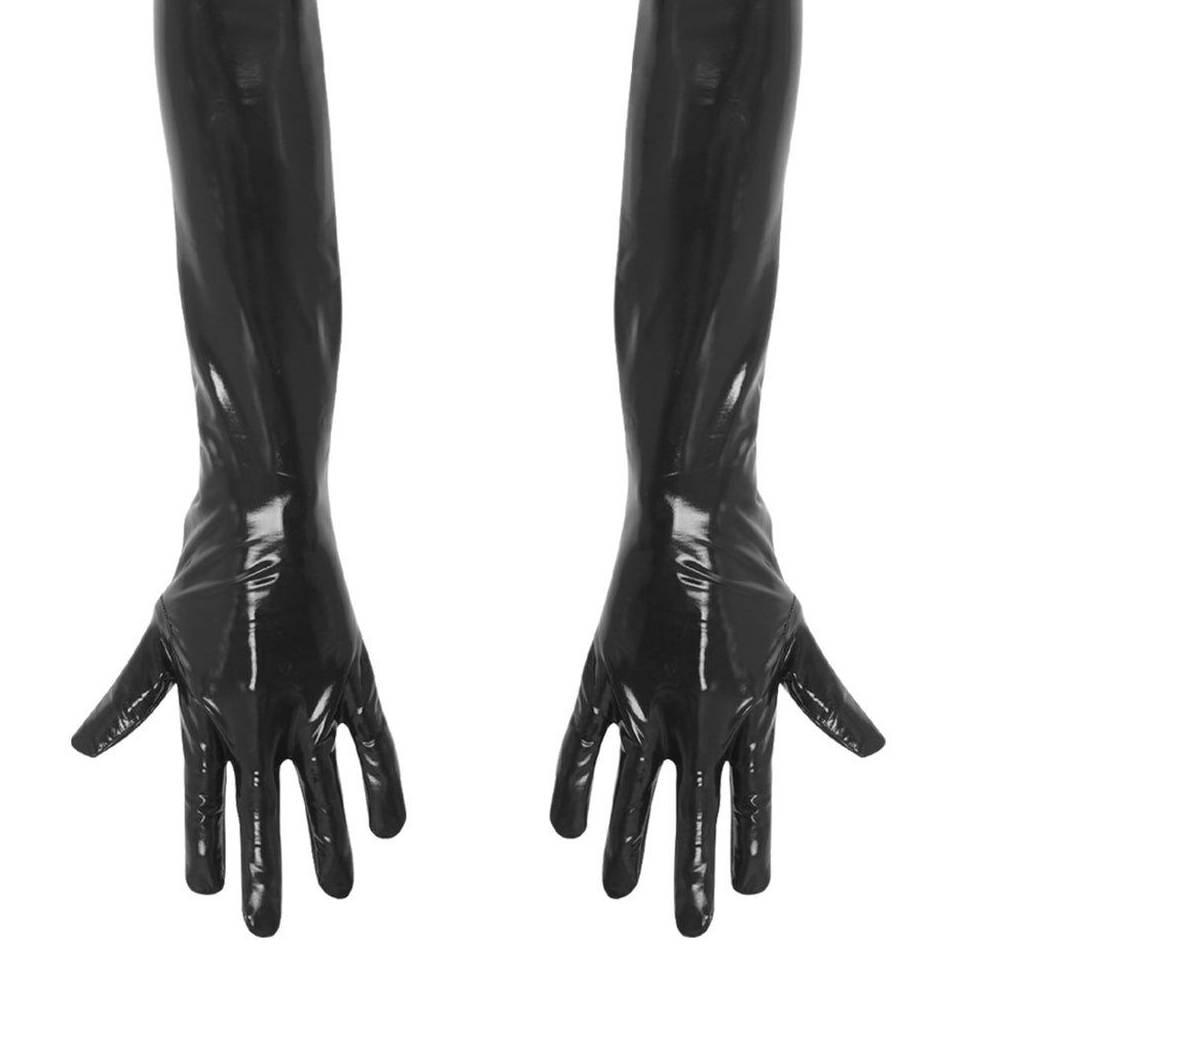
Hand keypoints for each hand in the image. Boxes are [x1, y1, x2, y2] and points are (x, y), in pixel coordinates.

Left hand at [72, 495, 404, 935]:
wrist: (267, 513)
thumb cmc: (207, 571)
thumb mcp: (158, 637)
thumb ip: (129, 698)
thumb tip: (80, 748)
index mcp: (209, 705)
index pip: (204, 794)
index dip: (207, 843)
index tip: (207, 889)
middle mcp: (260, 710)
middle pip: (262, 806)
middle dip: (265, 870)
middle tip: (263, 927)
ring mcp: (311, 693)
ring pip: (322, 786)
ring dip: (328, 842)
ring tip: (337, 892)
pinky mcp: (351, 671)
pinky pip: (374, 741)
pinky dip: (382, 783)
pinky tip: (389, 828)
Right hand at [550, 492, 882, 935]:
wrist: (689, 514)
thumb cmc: (749, 573)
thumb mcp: (797, 637)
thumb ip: (827, 698)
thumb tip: (877, 749)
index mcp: (747, 705)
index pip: (750, 795)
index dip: (747, 844)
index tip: (747, 890)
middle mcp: (695, 709)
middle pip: (692, 806)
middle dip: (690, 870)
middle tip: (690, 929)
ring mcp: (645, 693)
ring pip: (632, 786)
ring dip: (627, 841)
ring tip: (619, 891)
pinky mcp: (605, 671)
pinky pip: (580, 740)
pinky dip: (572, 782)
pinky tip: (566, 826)